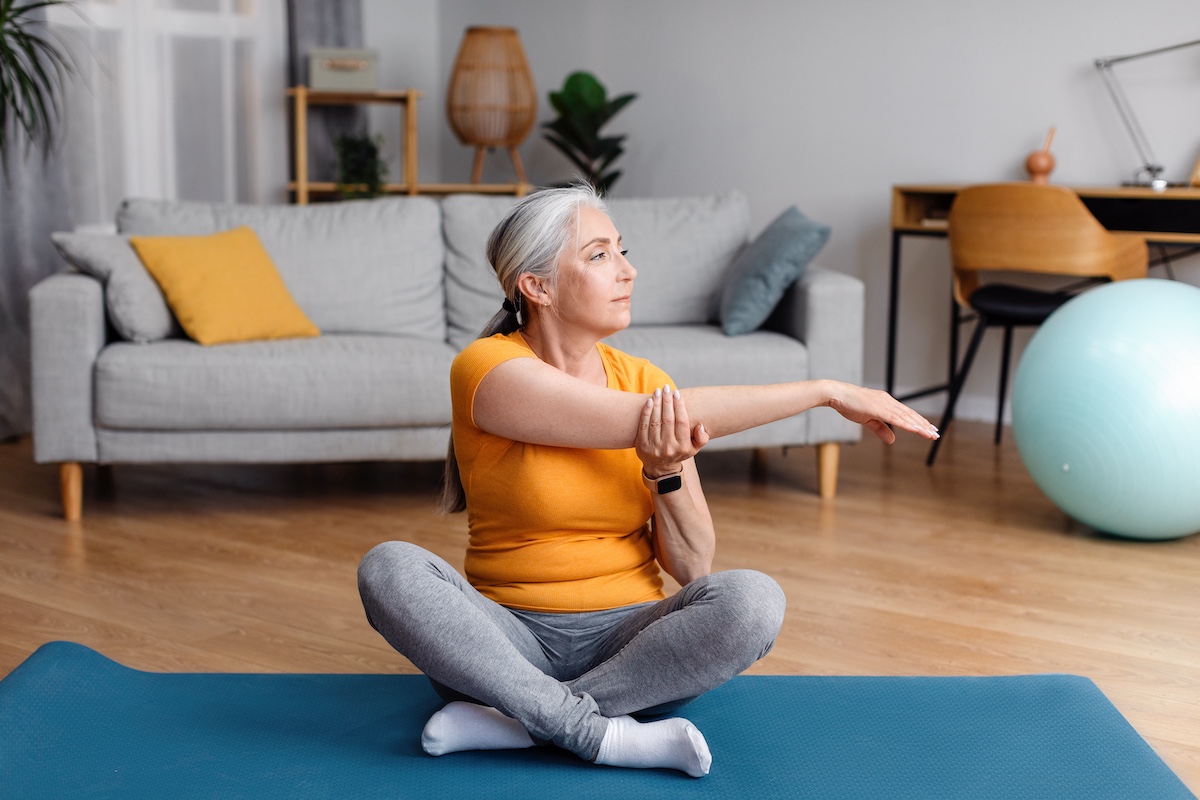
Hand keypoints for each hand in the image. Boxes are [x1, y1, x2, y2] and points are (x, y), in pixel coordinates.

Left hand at [636, 385, 709, 476]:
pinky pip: (644, 425)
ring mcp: (654, 447)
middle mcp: (668, 447)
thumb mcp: (694, 449)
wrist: (660, 468)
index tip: (677, 393)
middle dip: (667, 401)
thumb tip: (700, 426)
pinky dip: (646, 412)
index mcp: (682, 447)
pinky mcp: (642, 445)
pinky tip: (649, 401)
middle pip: (668, 419)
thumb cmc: (679, 452)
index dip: (679, 406)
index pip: (682, 422)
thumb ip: (701, 438)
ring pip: (655, 420)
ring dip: (656, 403)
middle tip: (667, 387)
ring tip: (658, 391)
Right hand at [824, 381, 939, 443]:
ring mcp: (884, 404)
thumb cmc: (849, 404)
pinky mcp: (878, 408)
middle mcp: (888, 401)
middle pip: (910, 415)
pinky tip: (917, 430)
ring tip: (931, 434)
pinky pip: (897, 418)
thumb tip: (892, 440)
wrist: (836, 394)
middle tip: (936, 434)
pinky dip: (908, 424)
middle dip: (924, 425)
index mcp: (886, 403)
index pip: (906, 413)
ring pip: (906, 417)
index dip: (918, 421)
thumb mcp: (867, 420)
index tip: (929, 428)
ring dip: (920, 426)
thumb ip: (880, 429)